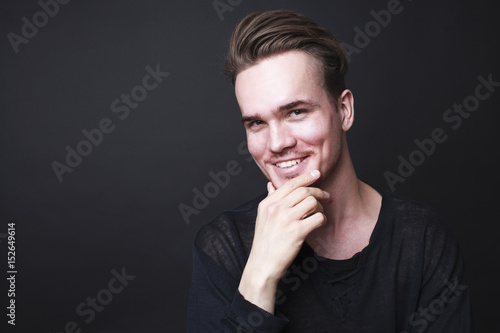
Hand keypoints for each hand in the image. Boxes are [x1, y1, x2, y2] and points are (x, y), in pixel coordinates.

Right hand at [238, 170, 328, 312]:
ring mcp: (286, 220)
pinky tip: (319, 224)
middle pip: (303, 191)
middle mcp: (276, 209)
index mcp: (267, 204)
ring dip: (320, 207)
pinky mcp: (297, 232)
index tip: (317, 174)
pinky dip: (322, 219)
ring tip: (319, 214)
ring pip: (312, 202)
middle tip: (326, 195)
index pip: (289, 184)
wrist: (263, 265)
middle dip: (318, 191)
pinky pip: (317, 218)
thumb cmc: (264, 242)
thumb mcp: (262, 218)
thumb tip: (271, 185)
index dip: (305, 177)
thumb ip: (269, 200)